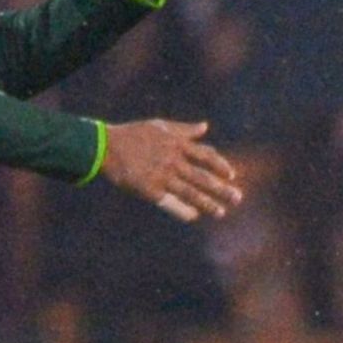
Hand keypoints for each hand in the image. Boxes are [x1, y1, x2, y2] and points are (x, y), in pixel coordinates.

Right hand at [100, 120, 243, 221]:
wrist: (105, 146)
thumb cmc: (132, 134)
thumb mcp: (159, 126)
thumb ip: (184, 129)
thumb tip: (205, 126)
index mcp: (177, 144)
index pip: (206, 156)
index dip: (220, 166)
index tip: (231, 175)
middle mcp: (172, 161)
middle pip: (203, 177)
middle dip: (222, 188)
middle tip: (237, 198)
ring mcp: (161, 176)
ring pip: (190, 192)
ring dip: (207, 203)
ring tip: (221, 212)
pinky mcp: (149, 189)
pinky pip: (170, 202)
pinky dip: (182, 210)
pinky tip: (194, 216)